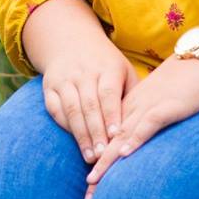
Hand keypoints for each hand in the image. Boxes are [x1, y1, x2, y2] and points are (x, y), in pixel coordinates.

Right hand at [41, 41, 142, 163]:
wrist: (72, 41)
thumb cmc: (107, 65)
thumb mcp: (124, 71)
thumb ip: (133, 94)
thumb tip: (148, 123)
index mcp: (107, 68)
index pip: (108, 93)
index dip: (111, 115)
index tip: (116, 136)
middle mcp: (84, 72)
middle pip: (89, 105)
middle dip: (96, 132)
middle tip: (102, 156)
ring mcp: (65, 79)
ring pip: (71, 109)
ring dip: (80, 135)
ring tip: (90, 157)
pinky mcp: (49, 86)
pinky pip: (55, 109)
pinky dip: (65, 126)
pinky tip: (75, 141)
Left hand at [83, 54, 198, 198]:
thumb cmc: (187, 83)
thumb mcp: (163, 103)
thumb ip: (151, 121)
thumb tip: (146, 144)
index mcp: (133, 109)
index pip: (110, 141)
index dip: (99, 165)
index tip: (89, 189)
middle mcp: (136, 110)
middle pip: (110, 143)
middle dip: (98, 171)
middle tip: (86, 197)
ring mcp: (149, 107)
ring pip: (122, 136)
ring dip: (108, 161)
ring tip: (94, 181)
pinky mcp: (167, 106)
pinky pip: (148, 123)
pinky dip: (136, 138)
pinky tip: (125, 153)